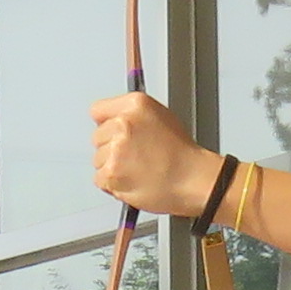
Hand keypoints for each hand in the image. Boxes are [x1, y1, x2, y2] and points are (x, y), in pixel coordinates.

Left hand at [93, 90, 215, 221]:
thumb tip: (114, 119)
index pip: (98, 110)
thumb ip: (133, 116)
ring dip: (112, 167)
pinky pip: (99, 179)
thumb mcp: (162, 117)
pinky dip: (112, 185)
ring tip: (138, 170)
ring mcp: (116, 149)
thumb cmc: (182, 155)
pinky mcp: (111, 173)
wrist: (193, 180)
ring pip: (98, 160)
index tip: (113, 133)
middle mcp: (123, 123)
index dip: (107, 124)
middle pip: (97, 137)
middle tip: (135, 156)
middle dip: (111, 148)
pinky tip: (132, 181)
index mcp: (135, 104)